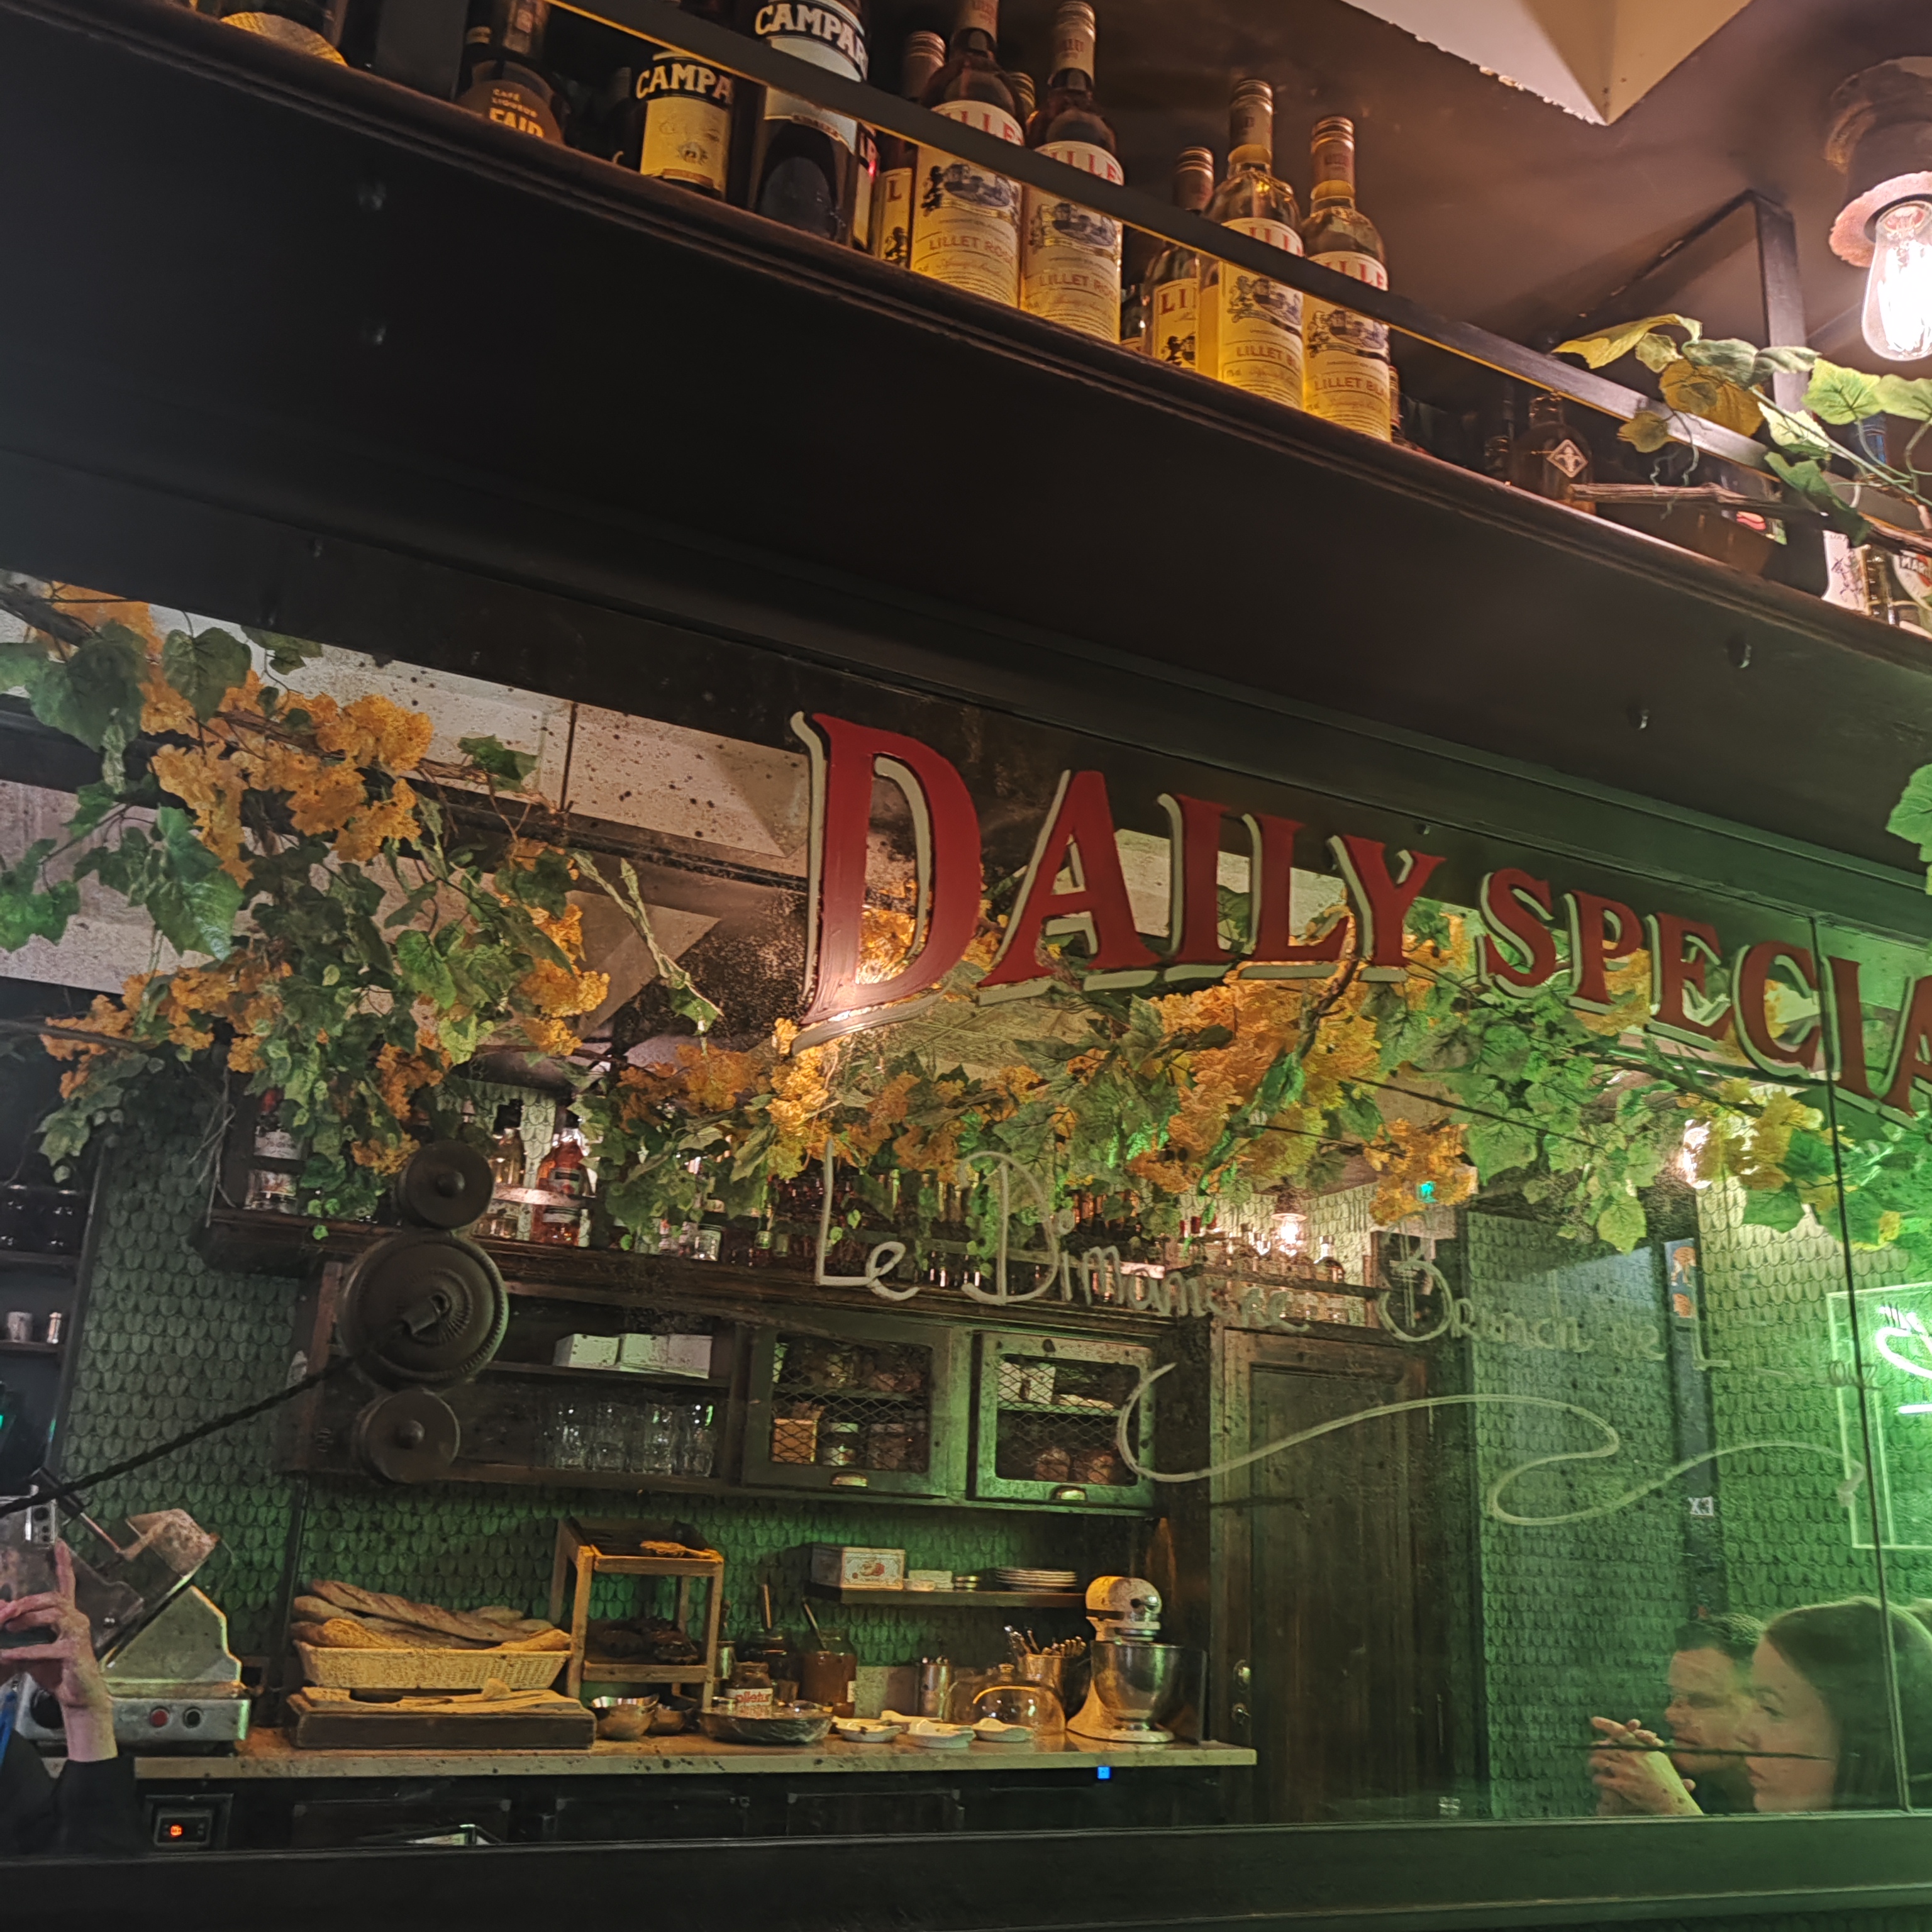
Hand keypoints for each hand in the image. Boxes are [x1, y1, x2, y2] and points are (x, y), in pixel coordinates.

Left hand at [0, 1542, 114, 1761]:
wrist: (77, 1696)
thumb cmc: (57, 1672)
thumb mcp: (35, 1650)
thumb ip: (22, 1636)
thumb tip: (3, 1625)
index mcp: (68, 1616)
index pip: (67, 1584)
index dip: (63, 1563)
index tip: (59, 1545)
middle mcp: (76, 1619)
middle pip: (53, 1597)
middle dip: (27, 1600)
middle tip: (6, 1609)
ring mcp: (77, 1634)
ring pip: (53, 1614)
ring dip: (26, 1619)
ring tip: (7, 1626)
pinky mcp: (74, 1651)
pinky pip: (46, 1646)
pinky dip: (24, 1649)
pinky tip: (9, 1654)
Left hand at [1589, 1715, 1699, 1817]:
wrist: (1671, 1800)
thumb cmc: (1667, 1778)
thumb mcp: (1659, 1756)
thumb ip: (1646, 1742)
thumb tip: (1637, 1730)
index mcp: (1640, 1748)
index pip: (1620, 1732)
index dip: (1606, 1725)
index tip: (1594, 1720)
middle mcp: (1631, 1757)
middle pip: (1604, 1747)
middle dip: (1596, 1749)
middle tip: (1593, 1751)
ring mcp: (1625, 1771)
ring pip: (1599, 1761)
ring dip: (1593, 1762)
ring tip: (1593, 1764)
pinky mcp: (1622, 1786)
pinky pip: (1602, 1779)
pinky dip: (1597, 1779)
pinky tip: (1598, 1780)